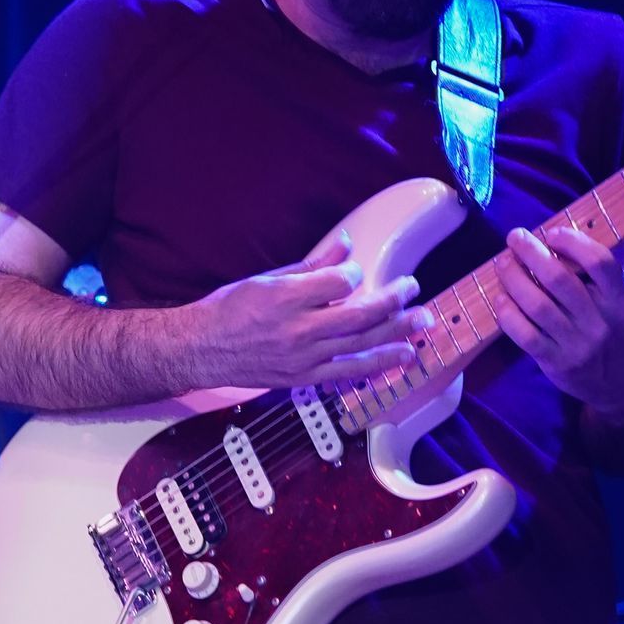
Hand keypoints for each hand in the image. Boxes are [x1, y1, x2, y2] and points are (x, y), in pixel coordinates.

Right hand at [187, 230, 434, 390]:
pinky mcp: (304, 378)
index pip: (340, 283)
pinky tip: (398, 358)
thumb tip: (345, 245)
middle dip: (393, 302)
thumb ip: (312, 264)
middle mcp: (299, 330)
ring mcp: (304, 358)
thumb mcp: (267, 277)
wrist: (202, 349)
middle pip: (360, 316)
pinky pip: (348, 373)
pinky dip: (376, 365)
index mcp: (287, 298)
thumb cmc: (229, 310)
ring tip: (422, 325)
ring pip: (361, 346)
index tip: (355, 270)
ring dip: (396, 335)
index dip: (354, 273)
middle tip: (415, 290)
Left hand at [494, 224, 623, 413]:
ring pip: (538, 306)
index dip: (572, 242)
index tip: (552, 232)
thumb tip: (607, 218)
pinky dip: (508, 316)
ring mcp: (577, 344)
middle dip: (532, 253)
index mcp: (622, 299)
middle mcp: (600, 321)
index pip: (599, 262)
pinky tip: (500, 299)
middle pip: (559, 280)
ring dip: (514, 280)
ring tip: (503, 262)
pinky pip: (526, 337)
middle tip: (516, 237)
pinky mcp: (557, 364)